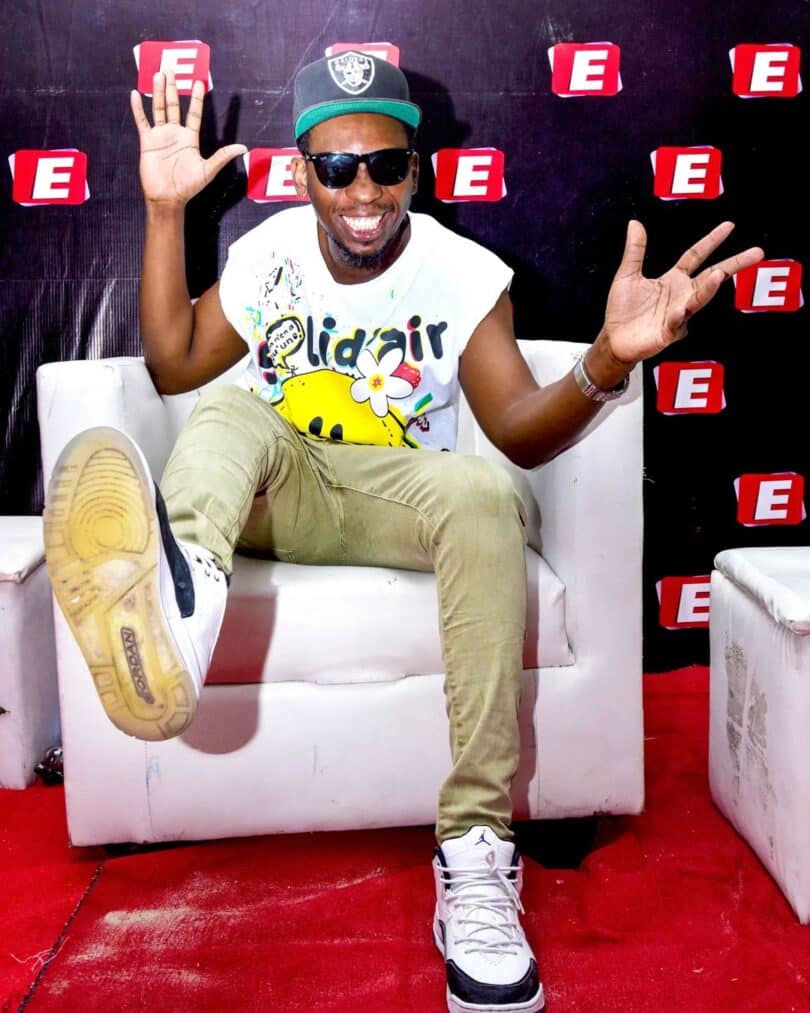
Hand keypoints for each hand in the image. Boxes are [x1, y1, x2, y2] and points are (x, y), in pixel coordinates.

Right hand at [129, 70, 246, 206]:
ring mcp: (160, 136)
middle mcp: (175, 134)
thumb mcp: (209, 169)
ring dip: (158, 92)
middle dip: (173, 88)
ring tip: (159, 74)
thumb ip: (223, 156)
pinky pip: (142, 121)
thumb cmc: (188, 186)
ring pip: (159, 109)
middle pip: (174, 105)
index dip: (196, 99)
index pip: (194, 113)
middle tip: (172, 69)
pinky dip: (138, 108)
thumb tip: (243, 147)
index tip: (199, 83)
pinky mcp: (147, 141)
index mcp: (190, 138)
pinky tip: (136, 94)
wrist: (168, 197)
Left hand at [602, 220, 763, 366]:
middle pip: (711, 276)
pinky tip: (683, 308)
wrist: (614, 339)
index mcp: (673, 280)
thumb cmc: (622, 311)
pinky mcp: (669, 332)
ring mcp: (678, 314)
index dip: (712, 241)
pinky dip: (681, 315)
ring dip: (709, 288)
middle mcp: (681, 295)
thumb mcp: (627, 275)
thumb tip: (635, 224)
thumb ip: (635, 251)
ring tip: (720, 274)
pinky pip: (678, 322)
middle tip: (757, 253)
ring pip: (698, 299)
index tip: (729, 226)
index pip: (696, 256)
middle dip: (734, 264)